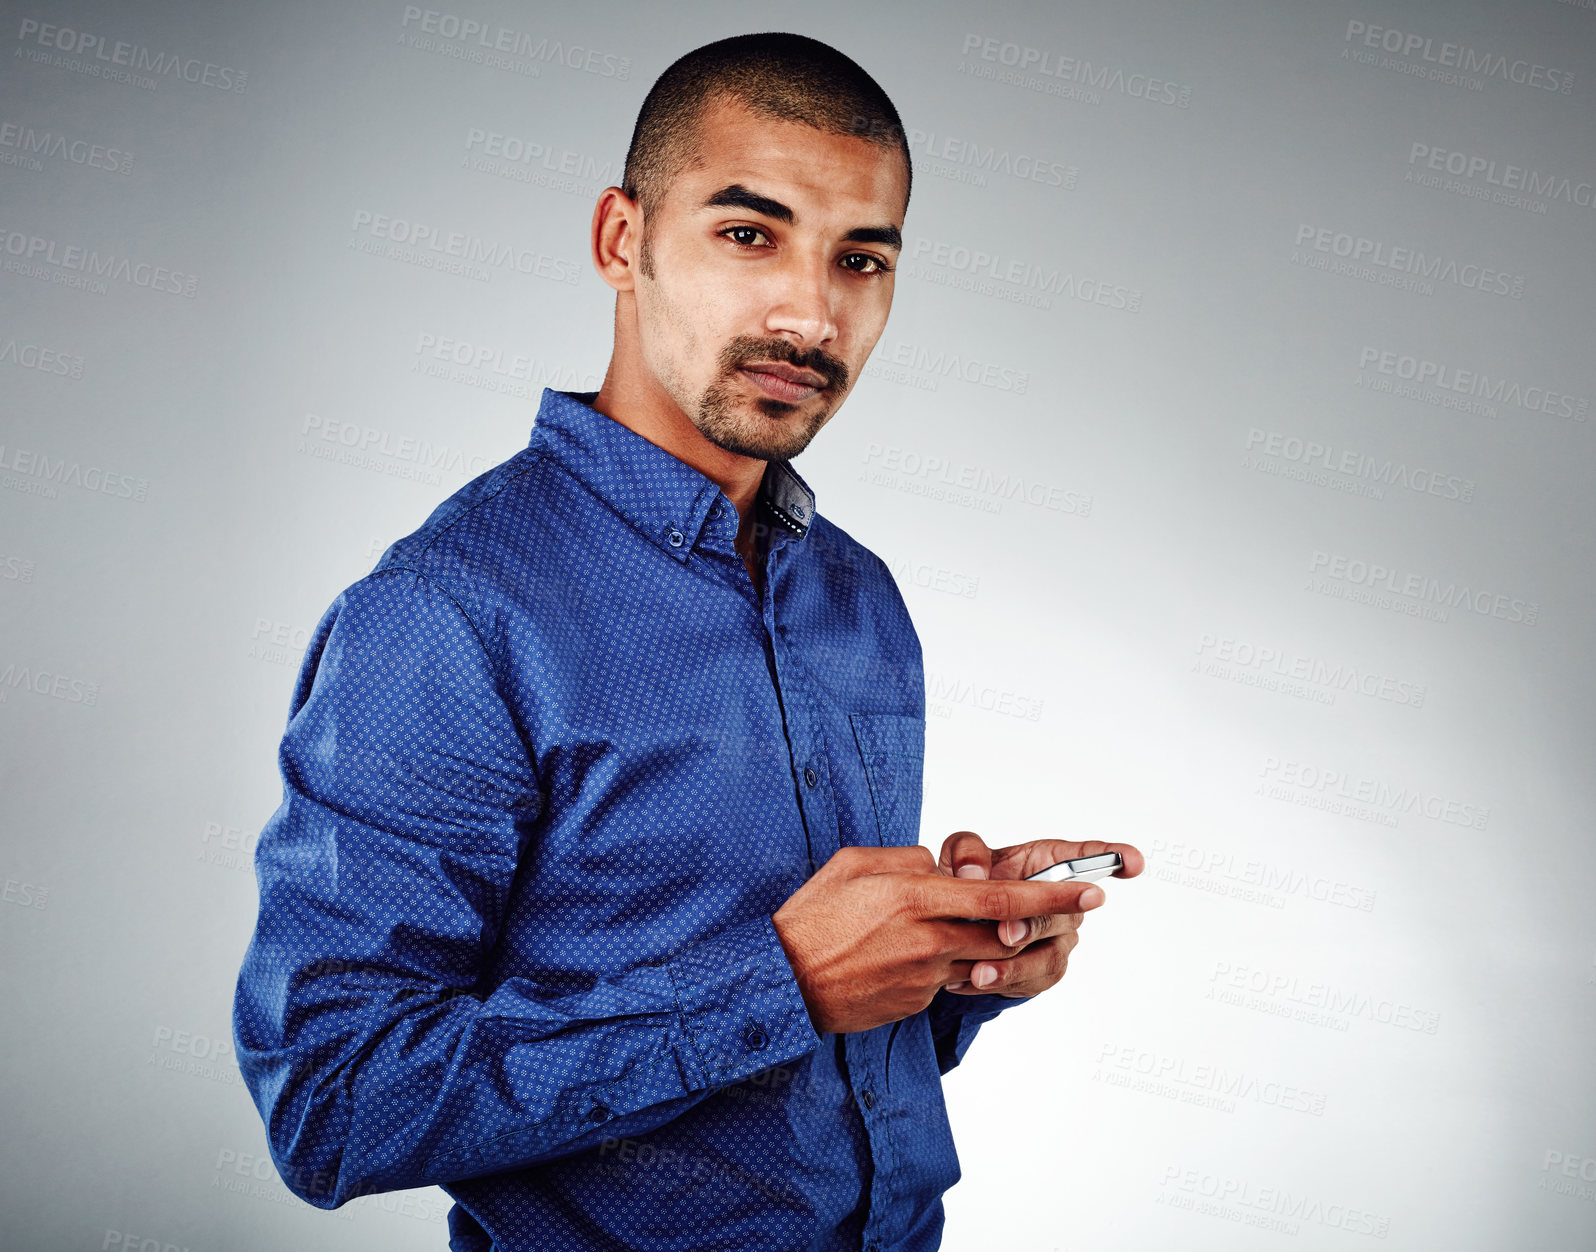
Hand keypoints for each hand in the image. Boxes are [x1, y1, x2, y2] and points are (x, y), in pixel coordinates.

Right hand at [771, 845, 1105, 1033]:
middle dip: (1047, 920)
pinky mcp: (916, 1002)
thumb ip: (908, 860)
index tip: (1091, 889)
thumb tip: (941, 869)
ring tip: (988, 931)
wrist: (781, 982)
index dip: (1052, 894)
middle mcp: (928, 938)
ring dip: (995, 946)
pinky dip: (947, 963)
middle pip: (1005, 932)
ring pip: (981, 958)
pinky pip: (947, 978)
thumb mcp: (854, 863)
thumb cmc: (811, 916)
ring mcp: (924, 975)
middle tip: (1079, 906)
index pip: (1000, 896)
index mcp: (915, 896)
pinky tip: (911, 956)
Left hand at [936, 832, 1142, 998]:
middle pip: (1065, 914)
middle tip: (1006, 934)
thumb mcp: (962, 856)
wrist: (959, 923)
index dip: (1113, 857)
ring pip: (1049, 958)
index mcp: (1051, 863)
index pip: (1088, 856)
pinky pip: (1029, 983)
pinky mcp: (1045, 972)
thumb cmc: (971, 881)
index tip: (1133, 861)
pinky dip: (998, 985)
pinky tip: (966, 983)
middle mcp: (1065, 903)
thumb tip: (973, 874)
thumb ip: (967, 853)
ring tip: (979, 973)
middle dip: (1035, 926)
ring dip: (1014, 967)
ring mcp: (1059, 939)